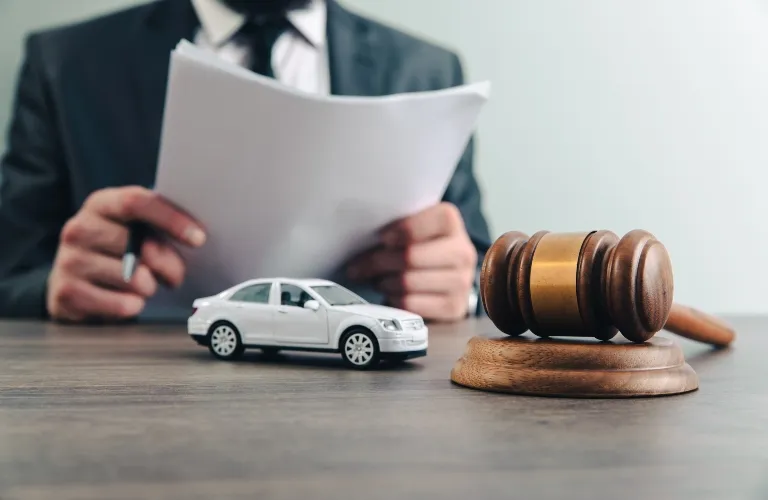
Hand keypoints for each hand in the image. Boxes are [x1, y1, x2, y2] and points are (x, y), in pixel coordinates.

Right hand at [46, 186, 205, 321]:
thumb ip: (159, 228)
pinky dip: (135, 306)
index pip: (136, 201)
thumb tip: (196, 237)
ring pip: (132, 277)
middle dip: (169, 264)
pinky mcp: (66, 293)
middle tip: (176, 276)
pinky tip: (131, 302)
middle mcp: (79, 228)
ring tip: (147, 287)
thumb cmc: (119, 253)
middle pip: (139, 244)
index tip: (199, 238)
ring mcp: (69, 260)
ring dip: (150, 287)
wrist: (75, 284)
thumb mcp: (137, 231)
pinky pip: (121, 304)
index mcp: (101, 204)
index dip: (171, 219)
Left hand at [346, 202, 476, 321]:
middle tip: (356, 267)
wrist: (446, 276)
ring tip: (377, 279)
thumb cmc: (418, 248)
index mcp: (449, 222)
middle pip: (411, 256)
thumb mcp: (409, 230)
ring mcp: (461, 281)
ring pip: (408, 282)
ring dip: (384, 282)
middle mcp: (462, 251)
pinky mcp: (454, 307)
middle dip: (378, 262)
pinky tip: (390, 293)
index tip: (381, 237)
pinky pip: (412, 305)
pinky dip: (394, 300)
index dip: (400, 231)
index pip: (425, 223)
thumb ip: (392, 228)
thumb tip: (355, 239)